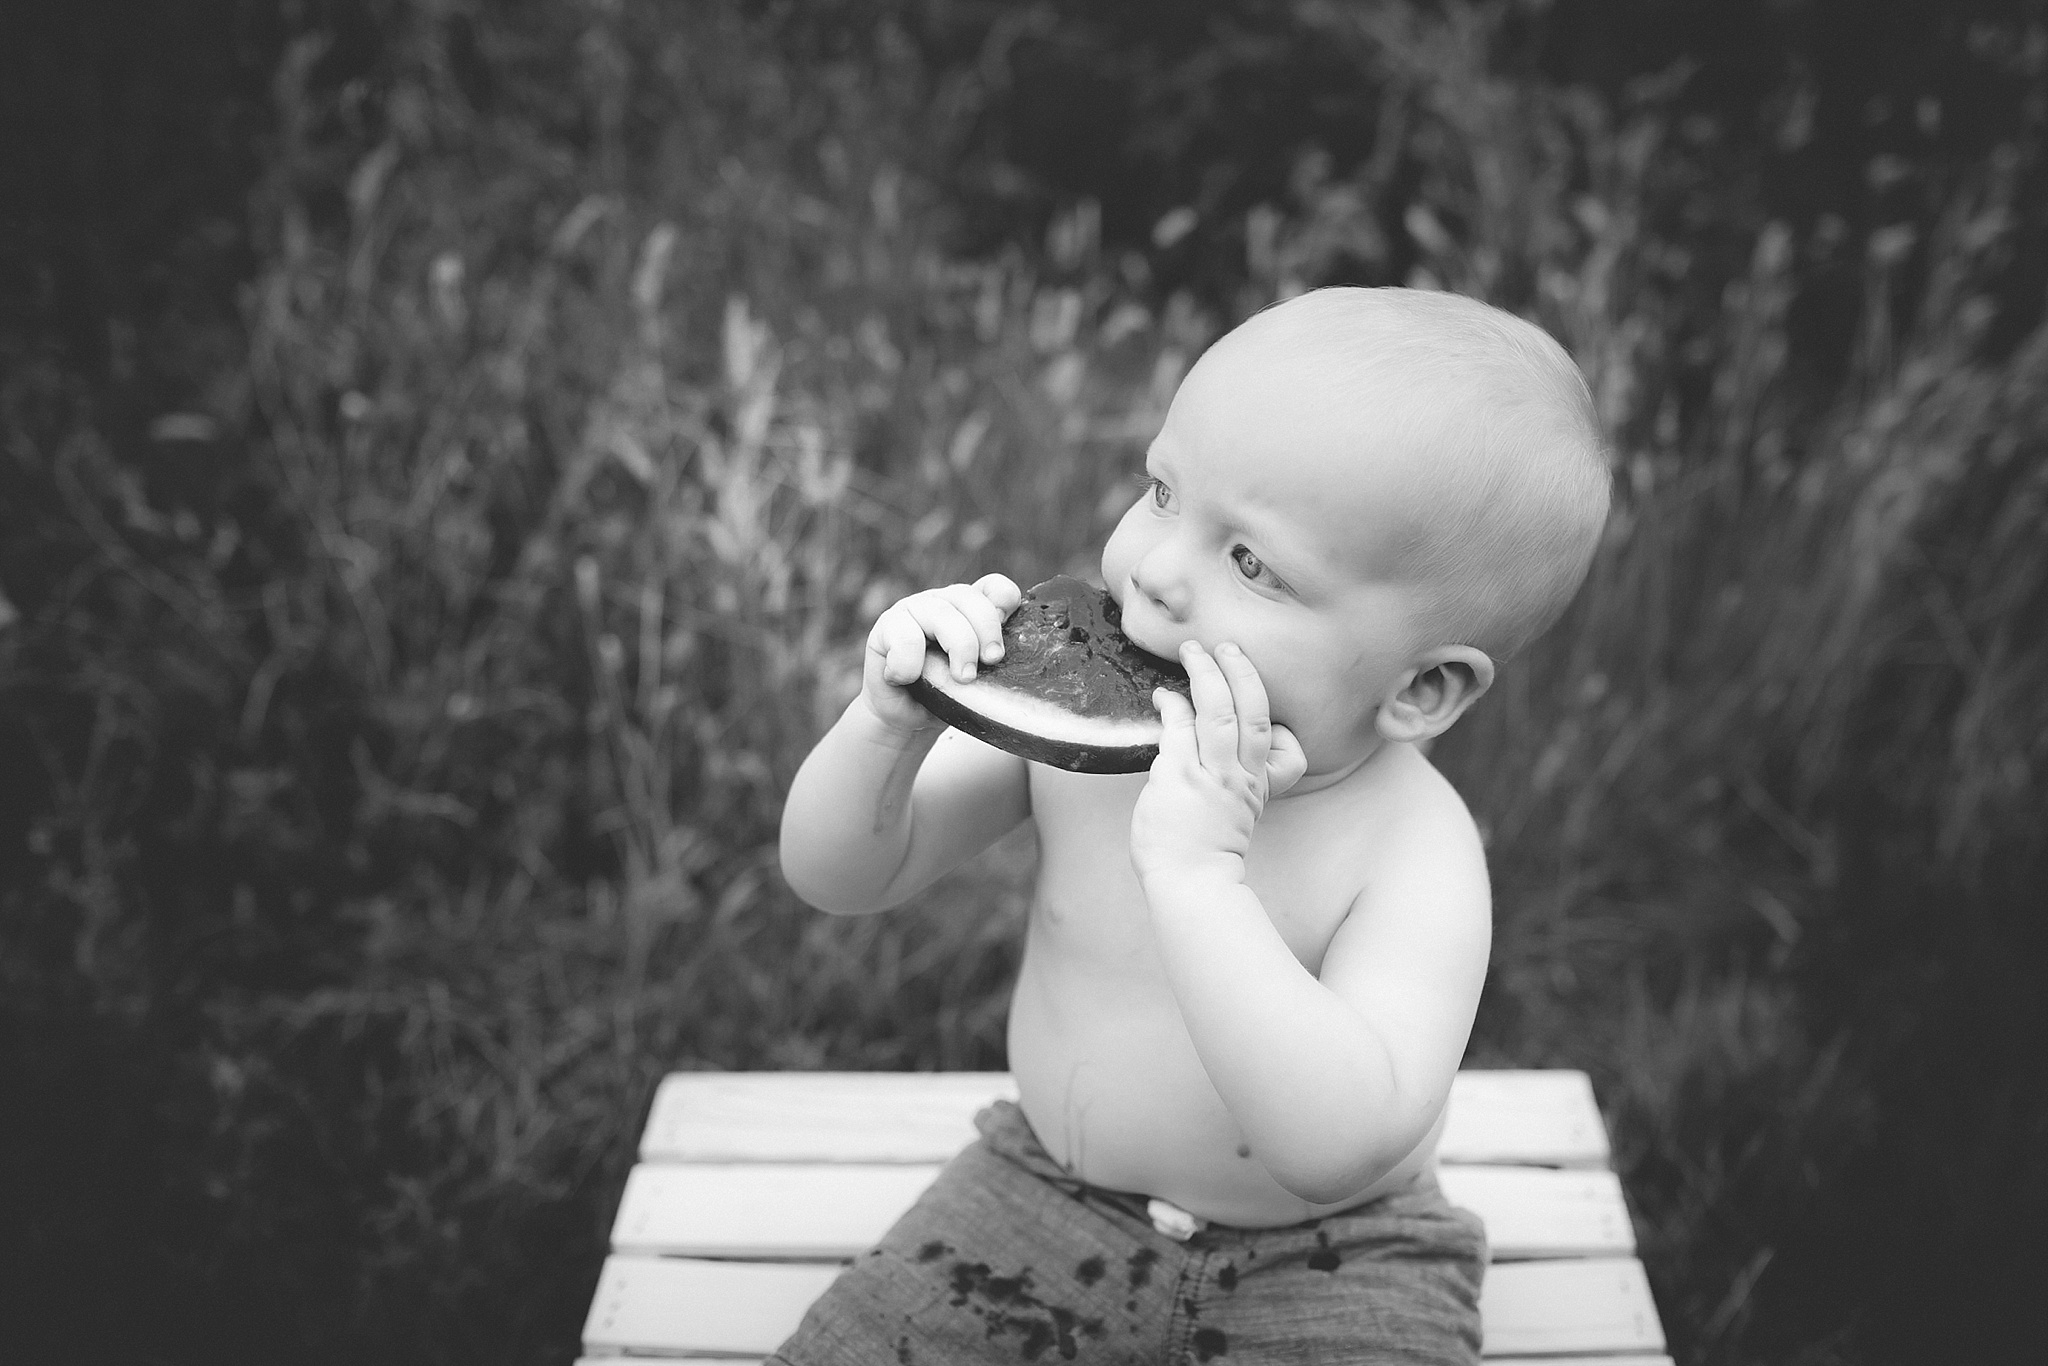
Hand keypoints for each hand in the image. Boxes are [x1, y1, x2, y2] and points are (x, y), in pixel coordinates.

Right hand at [861, 573, 1021, 733]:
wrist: (904, 719)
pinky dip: (910, 664)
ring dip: (959, 647)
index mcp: (968, 610)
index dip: (1005, 600)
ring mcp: (912, 610)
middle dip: (986, 630)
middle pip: (968, 597)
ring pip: (940, 614)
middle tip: (991, 661)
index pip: (992, 587)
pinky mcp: (886, 626)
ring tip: (962, 678)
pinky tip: (906, 679)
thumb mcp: (978, 681)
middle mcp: (941, 602)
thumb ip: (992, 662)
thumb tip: (1004, 659)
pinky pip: (905, 637)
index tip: (1004, 636)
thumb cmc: (945, 696)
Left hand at [1130, 641, 1306, 885]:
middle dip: (1242, 672)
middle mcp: (1240, 777)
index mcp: (1258, 786)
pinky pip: (1178, 729)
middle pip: (1254, 711)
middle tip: (1228, 646)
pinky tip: (1163, 695)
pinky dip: (1172, 705)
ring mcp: (1211, 776)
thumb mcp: (1232, 816)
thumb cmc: (1205, 854)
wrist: (1190, 886)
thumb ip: (1226, 780)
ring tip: (1194, 651)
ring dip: (1207, 674)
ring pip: (1219, 711)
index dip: (1269, 713)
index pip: (1281, 741)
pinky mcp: (1180, 778)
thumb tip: (1197, 740)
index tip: (1249, 693)